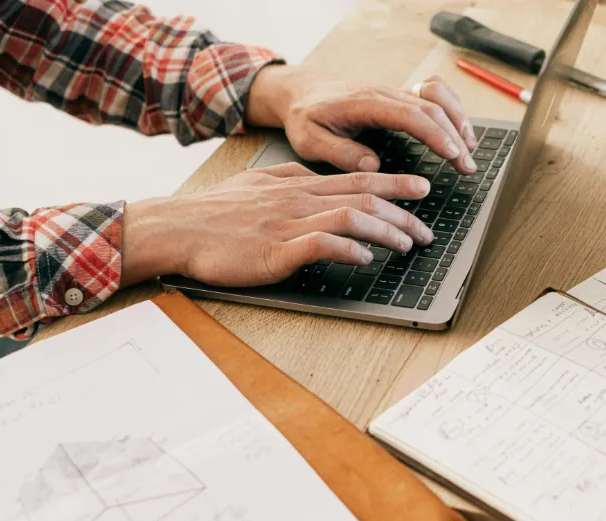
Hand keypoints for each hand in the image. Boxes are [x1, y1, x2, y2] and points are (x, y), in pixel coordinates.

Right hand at [121, 163, 433, 286]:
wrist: (178, 228)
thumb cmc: (215, 211)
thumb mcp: (257, 181)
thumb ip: (289, 178)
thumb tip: (313, 176)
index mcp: (298, 185)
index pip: (357, 179)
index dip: (395, 184)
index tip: (423, 189)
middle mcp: (299, 199)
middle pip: (363, 198)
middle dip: (402, 213)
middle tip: (427, 229)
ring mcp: (288, 223)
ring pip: (350, 219)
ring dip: (385, 231)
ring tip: (407, 245)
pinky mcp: (275, 250)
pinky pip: (320, 245)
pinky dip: (348, 250)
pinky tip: (364, 258)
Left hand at [246, 65, 479, 174]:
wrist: (300, 92)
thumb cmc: (305, 117)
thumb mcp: (309, 140)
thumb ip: (340, 152)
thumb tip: (372, 166)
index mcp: (365, 102)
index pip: (410, 115)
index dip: (435, 134)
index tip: (453, 154)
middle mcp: (384, 93)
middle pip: (431, 107)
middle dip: (455, 136)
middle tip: (468, 166)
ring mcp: (393, 92)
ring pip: (437, 99)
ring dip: (459, 121)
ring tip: (471, 150)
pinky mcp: (398, 97)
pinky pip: (433, 95)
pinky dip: (451, 110)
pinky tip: (460, 131)